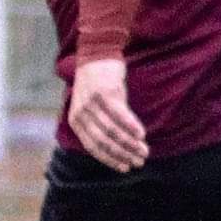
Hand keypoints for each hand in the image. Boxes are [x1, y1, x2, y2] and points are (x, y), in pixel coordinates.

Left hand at [67, 56, 148, 171]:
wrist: (96, 53)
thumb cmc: (97, 83)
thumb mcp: (89, 106)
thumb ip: (97, 124)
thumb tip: (116, 148)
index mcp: (75, 120)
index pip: (92, 146)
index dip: (110, 159)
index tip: (125, 168)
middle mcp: (81, 113)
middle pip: (103, 141)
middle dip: (123, 154)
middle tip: (140, 161)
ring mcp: (92, 102)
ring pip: (112, 130)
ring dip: (130, 143)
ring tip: (144, 150)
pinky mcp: (105, 92)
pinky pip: (120, 114)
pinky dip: (131, 126)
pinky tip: (142, 134)